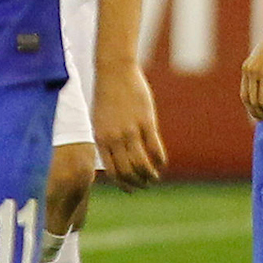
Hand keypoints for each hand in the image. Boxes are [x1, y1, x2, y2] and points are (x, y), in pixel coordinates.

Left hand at [91, 60, 164, 188]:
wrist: (115, 73)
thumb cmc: (107, 96)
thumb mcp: (100, 121)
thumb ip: (107, 139)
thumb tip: (115, 156)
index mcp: (101, 139)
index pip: (112, 171)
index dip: (123, 184)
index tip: (131, 190)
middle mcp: (115, 139)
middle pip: (128, 171)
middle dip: (137, 183)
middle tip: (145, 186)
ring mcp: (131, 131)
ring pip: (141, 163)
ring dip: (149, 174)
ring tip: (154, 178)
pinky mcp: (146, 122)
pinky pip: (154, 147)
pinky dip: (159, 159)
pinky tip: (162, 163)